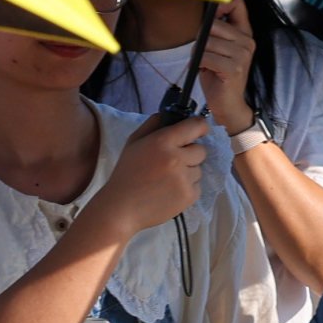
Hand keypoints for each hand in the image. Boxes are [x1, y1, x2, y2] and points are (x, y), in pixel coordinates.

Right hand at [92, 107, 209, 238]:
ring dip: (188, 172)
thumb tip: (170, 114)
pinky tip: (169, 191)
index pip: (195, 126)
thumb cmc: (126, 173)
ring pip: (199, 169)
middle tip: (174, 161)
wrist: (121, 208)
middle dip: (190, 154)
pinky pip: (197, 186)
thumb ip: (153, 124)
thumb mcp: (134, 142)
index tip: (199, 130)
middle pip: (201, 150)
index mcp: (163, 141)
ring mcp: (184, 179)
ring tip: (168, 179)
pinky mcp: (189, 196)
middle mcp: (177, 158)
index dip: (200, 127)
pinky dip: (187, 188)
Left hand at [194, 0, 258, 136]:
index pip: (237, 4)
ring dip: (198, 54)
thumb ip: (216, 31)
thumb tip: (204, 16)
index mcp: (245, 34)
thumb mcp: (219, 49)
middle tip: (203, 53)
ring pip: (207, 42)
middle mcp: (247, 42)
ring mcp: (242, 55)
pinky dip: (198, 64)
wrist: (229, 106)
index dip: (220, 4)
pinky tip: (203, 71)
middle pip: (213, 25)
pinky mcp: (233, 67)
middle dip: (201, 39)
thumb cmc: (219, 76)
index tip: (211, 15)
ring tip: (205, 64)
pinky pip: (205, 56)